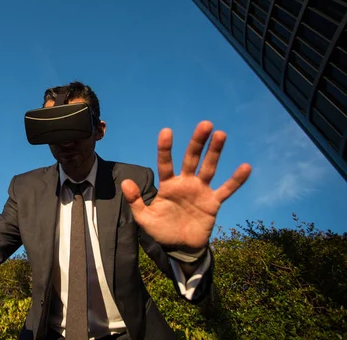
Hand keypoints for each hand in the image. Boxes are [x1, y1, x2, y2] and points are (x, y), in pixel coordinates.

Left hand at [122, 121, 250, 250]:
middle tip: (205, 124)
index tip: (166, 131)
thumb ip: (135, 201)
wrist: (180, 247)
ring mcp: (200, 191)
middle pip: (191, 158)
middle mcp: (185, 183)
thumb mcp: (144, 218)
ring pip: (209, 168)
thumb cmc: (161, 230)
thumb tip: (125, 182)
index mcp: (168, 185)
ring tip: (221, 134)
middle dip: (197, 142)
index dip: (165, 148)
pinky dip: (236, 180)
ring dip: (215, 152)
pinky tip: (245, 167)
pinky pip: (226, 190)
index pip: (165, 163)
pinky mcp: (213, 202)